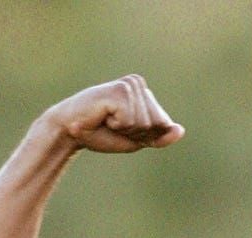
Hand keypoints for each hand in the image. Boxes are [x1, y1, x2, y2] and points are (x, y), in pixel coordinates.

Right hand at [44, 75, 183, 153]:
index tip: (123, 130)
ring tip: (108, 120)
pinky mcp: (120, 90)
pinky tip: (104, 116)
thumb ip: (159, 136)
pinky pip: (131, 120)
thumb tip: (180, 131)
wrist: (71, 130)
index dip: (144, 136)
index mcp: (144, 93)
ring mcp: (129, 84)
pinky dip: (118, 125)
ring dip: (125, 129)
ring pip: (145, 122)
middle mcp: (138, 84)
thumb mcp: (136, 139)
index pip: (163, 123)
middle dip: (136, 133)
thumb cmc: (102, 134)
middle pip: (156, 123)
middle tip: (114, 125)